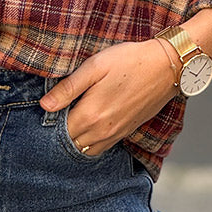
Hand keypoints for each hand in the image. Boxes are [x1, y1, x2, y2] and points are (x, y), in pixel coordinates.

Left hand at [39, 41, 176, 156]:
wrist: (166, 67)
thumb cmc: (129, 61)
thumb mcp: (95, 66)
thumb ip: (68, 88)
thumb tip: (44, 106)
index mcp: (90, 114)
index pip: (59, 130)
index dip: (49, 121)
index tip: (47, 108)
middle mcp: (102, 131)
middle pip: (71, 143)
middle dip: (60, 133)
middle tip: (56, 114)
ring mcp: (116, 134)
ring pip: (86, 150)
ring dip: (75, 140)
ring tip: (71, 119)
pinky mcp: (126, 133)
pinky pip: (101, 147)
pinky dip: (90, 142)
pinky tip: (88, 124)